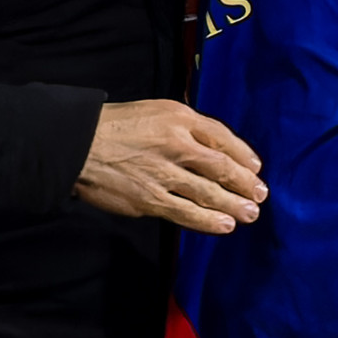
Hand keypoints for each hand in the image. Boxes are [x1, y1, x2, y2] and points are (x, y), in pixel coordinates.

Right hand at [75, 100, 265, 233]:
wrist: (77, 145)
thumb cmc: (115, 126)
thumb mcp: (154, 111)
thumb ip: (184, 125)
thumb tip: (212, 142)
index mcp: (178, 118)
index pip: (221, 137)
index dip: (243, 154)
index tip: (255, 167)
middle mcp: (176, 144)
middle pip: (221, 166)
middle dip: (245, 183)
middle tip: (260, 195)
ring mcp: (164, 174)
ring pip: (208, 192)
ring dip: (234, 205)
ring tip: (250, 214)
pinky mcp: (150, 199)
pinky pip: (186, 213)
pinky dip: (208, 221)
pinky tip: (224, 226)